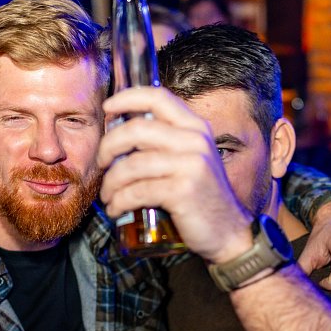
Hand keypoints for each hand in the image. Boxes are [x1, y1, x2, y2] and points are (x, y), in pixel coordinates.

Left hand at [98, 87, 252, 263]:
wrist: (229, 233)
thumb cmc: (202, 198)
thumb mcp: (191, 160)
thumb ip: (167, 142)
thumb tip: (121, 131)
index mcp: (195, 128)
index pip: (158, 97)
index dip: (127, 98)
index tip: (108, 108)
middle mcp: (195, 141)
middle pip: (136, 129)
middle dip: (108, 146)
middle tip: (101, 163)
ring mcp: (190, 165)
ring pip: (132, 164)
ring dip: (111, 182)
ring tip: (108, 196)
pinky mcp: (182, 191)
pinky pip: (137, 191)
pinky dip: (119, 202)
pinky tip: (116, 209)